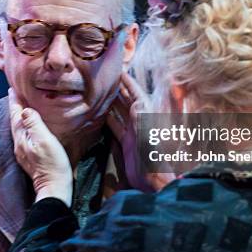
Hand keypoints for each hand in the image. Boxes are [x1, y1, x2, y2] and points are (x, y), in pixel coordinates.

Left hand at [8, 89, 72, 205]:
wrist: (54, 188)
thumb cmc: (53, 164)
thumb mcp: (45, 141)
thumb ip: (34, 124)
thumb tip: (24, 109)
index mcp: (22, 138)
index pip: (16, 115)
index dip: (15, 101)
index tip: (13, 88)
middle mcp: (19, 144)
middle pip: (15, 120)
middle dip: (15, 106)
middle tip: (14, 92)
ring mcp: (23, 151)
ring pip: (18, 128)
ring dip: (18, 115)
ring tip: (20, 106)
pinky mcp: (29, 156)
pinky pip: (23, 135)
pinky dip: (23, 125)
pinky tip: (28, 125)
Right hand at [108, 72, 176, 191]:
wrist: (153, 182)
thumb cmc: (154, 158)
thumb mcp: (149, 137)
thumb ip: (143, 120)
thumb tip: (138, 103)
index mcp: (146, 116)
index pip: (136, 93)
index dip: (128, 81)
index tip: (119, 69)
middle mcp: (139, 121)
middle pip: (127, 100)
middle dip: (118, 88)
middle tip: (104, 76)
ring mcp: (132, 131)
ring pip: (119, 112)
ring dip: (111, 101)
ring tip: (98, 90)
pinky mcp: (126, 143)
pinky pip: (115, 126)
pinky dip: (107, 118)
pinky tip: (98, 113)